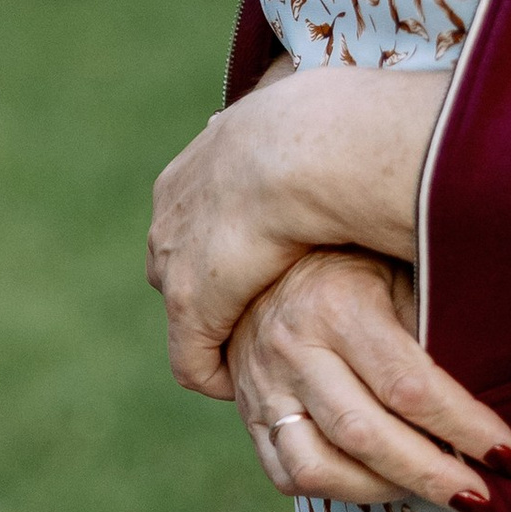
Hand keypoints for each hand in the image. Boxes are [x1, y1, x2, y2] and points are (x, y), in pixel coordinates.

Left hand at [147, 62, 448, 399]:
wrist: (306, 150)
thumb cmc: (330, 134)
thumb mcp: (309, 132)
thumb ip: (307, 144)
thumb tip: (338, 127)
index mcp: (199, 164)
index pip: (198, 214)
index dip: (228, 244)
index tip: (262, 262)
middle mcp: (172, 209)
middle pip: (178, 261)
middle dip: (212, 287)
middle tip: (258, 311)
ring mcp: (174, 256)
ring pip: (186, 309)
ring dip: (218, 330)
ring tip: (261, 351)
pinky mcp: (190, 303)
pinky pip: (191, 359)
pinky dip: (215, 373)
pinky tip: (247, 384)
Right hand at [231, 248, 510, 510]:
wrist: (267, 255)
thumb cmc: (358, 264)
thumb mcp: (402, 274)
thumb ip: (436, 328)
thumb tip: (504, 387)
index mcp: (336, 303)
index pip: (408, 386)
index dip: (464, 428)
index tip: (508, 455)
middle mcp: (292, 346)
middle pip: (365, 434)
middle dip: (433, 476)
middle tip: (482, 497)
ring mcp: (262, 385)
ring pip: (317, 467)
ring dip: (383, 491)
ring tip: (429, 490)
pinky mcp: (248, 413)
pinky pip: (287, 475)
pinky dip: (339, 491)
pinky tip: (382, 482)